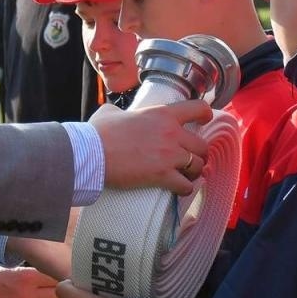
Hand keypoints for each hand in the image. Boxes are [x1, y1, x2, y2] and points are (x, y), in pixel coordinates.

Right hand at [92, 100, 211, 194]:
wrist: (91, 153)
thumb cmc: (98, 133)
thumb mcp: (110, 113)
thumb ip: (121, 111)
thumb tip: (115, 114)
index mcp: (162, 114)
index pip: (197, 108)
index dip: (205, 114)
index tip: (205, 120)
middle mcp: (171, 132)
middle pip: (202, 145)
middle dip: (199, 154)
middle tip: (192, 160)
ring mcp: (169, 155)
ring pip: (197, 166)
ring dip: (194, 173)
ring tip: (186, 176)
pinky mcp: (162, 175)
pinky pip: (186, 185)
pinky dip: (184, 189)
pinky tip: (179, 190)